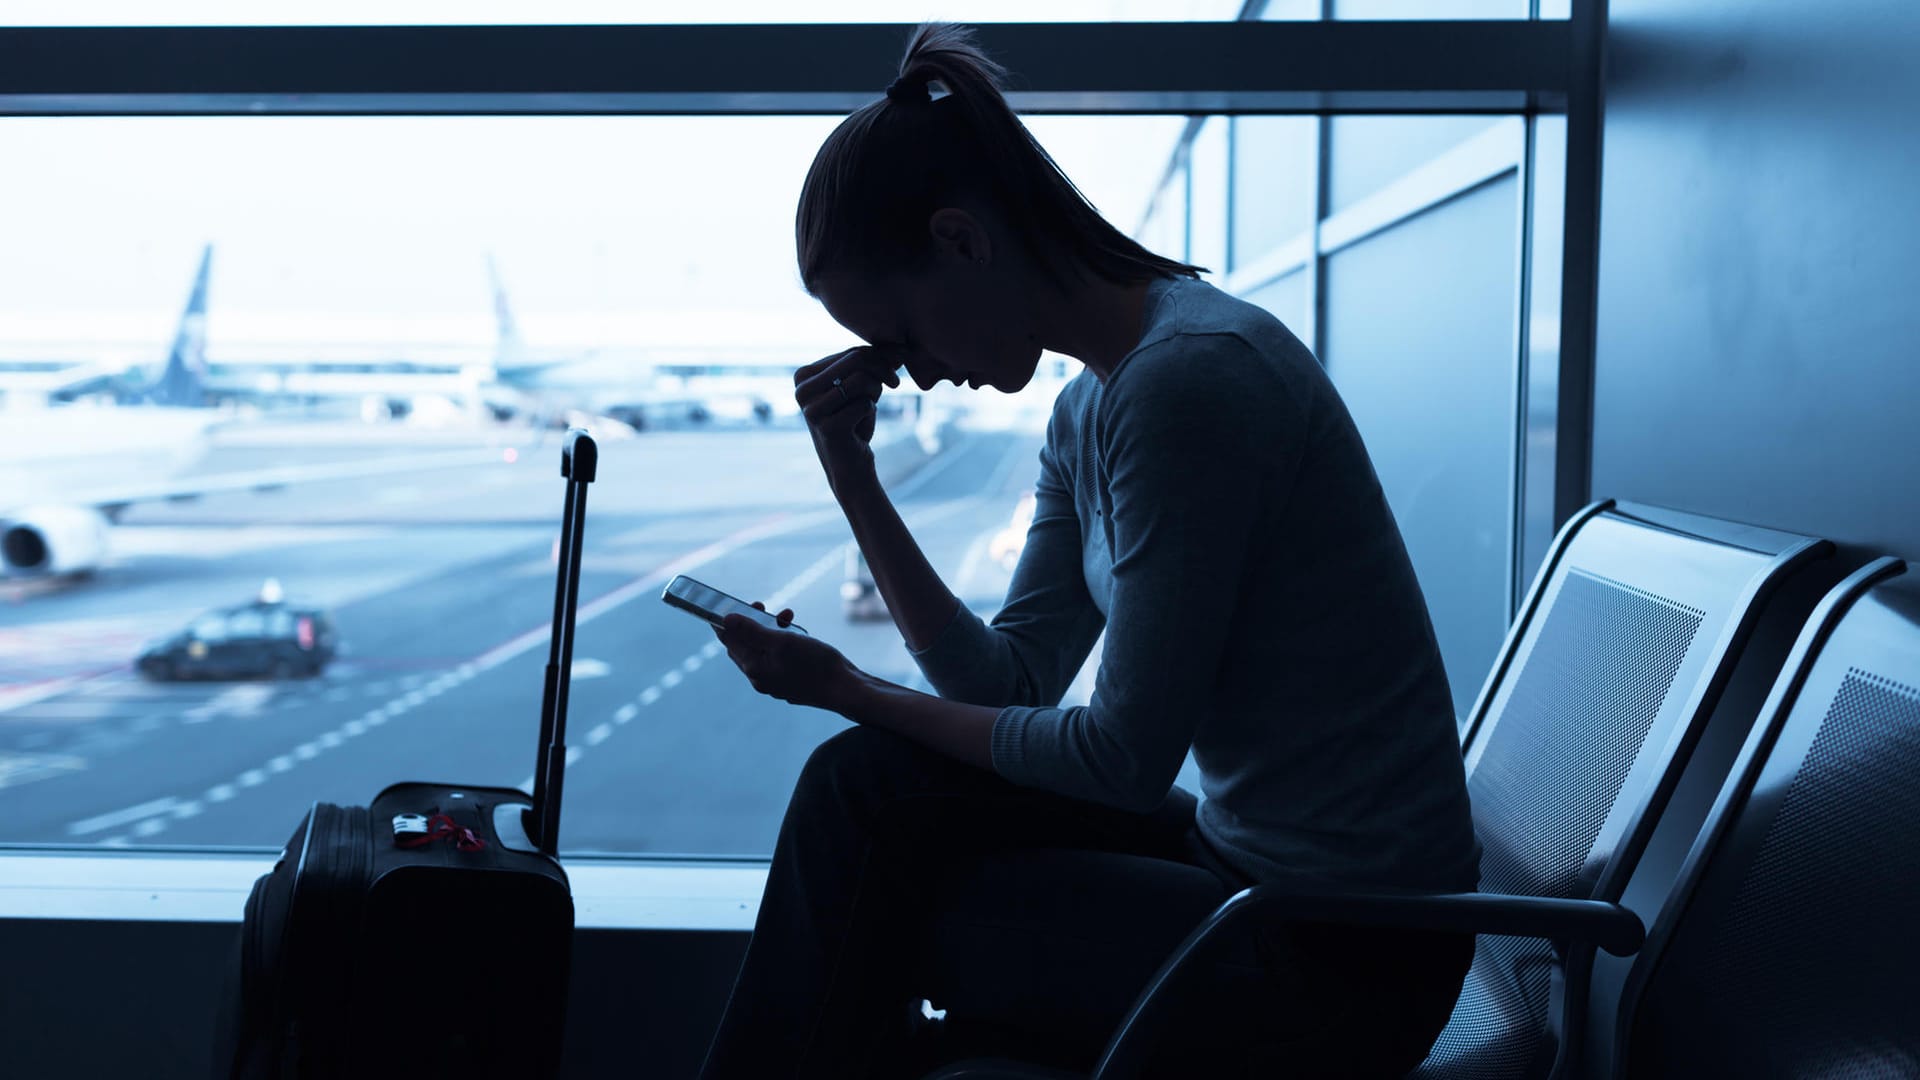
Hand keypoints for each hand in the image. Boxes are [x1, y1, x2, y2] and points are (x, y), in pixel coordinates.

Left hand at [716, 603, 860, 712]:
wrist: (845, 689)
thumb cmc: (815, 665)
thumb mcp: (782, 641)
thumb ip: (752, 630)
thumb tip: (725, 620)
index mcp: (754, 668)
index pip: (729, 642)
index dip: (724, 622)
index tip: (726, 604)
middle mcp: (761, 678)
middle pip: (745, 645)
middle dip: (752, 622)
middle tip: (761, 605)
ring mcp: (776, 681)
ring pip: (764, 649)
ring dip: (772, 628)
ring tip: (787, 615)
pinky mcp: (791, 680)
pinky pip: (779, 656)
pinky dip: (784, 641)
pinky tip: (797, 633)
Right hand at [793, 346, 902, 490]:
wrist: (850, 466)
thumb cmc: (855, 422)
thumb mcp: (861, 387)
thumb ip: (875, 364)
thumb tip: (901, 348)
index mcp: (803, 376)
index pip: (852, 353)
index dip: (880, 359)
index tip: (893, 373)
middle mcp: (802, 391)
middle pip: (856, 361)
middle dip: (882, 370)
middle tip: (894, 382)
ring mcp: (812, 410)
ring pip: (861, 380)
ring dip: (875, 393)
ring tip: (869, 407)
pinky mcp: (827, 428)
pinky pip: (865, 405)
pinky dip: (870, 414)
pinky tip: (860, 428)